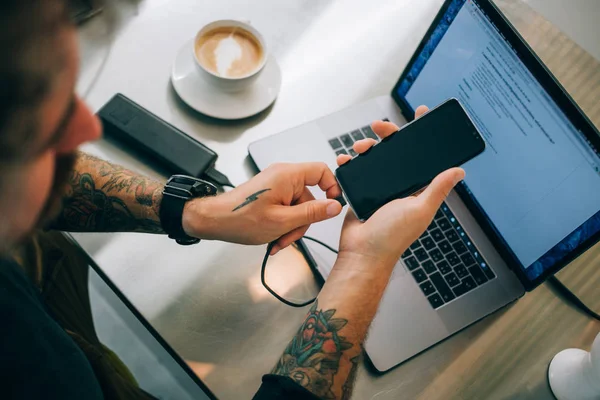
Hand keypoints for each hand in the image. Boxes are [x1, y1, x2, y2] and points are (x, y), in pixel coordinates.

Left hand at [182, 162, 342, 250]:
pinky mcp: (270, 195)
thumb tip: (334, 206)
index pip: (321, 171)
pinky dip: (283, 225)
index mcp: (287, 175)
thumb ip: (312, 213)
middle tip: (290, 235)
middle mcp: (282, 176)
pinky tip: (274, 237)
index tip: (332, 206)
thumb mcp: (283, 220)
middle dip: (303, 221)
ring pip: (298, 208)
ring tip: (277, 240)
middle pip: (310, 197)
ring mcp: (275, 186)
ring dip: (291, 227)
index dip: (332, 188)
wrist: (215, 221)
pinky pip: (286, 209)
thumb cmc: (240, 218)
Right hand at [335, 106, 465, 266]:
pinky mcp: (361, 191)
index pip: (423, 157)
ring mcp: (379, 188)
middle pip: (395, 151)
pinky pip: (356, 170)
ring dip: (366, 147)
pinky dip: (350, 163)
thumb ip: (437, 188)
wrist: (362, 252)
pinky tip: (346, 160)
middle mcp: (399, 186)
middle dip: (388, 135)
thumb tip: (459, 171)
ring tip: (359, 148)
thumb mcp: (420, 209)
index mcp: (416, 189)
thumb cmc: (392, 237)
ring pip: (374, 157)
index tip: (422, 115)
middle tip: (381, 128)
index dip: (423, 136)